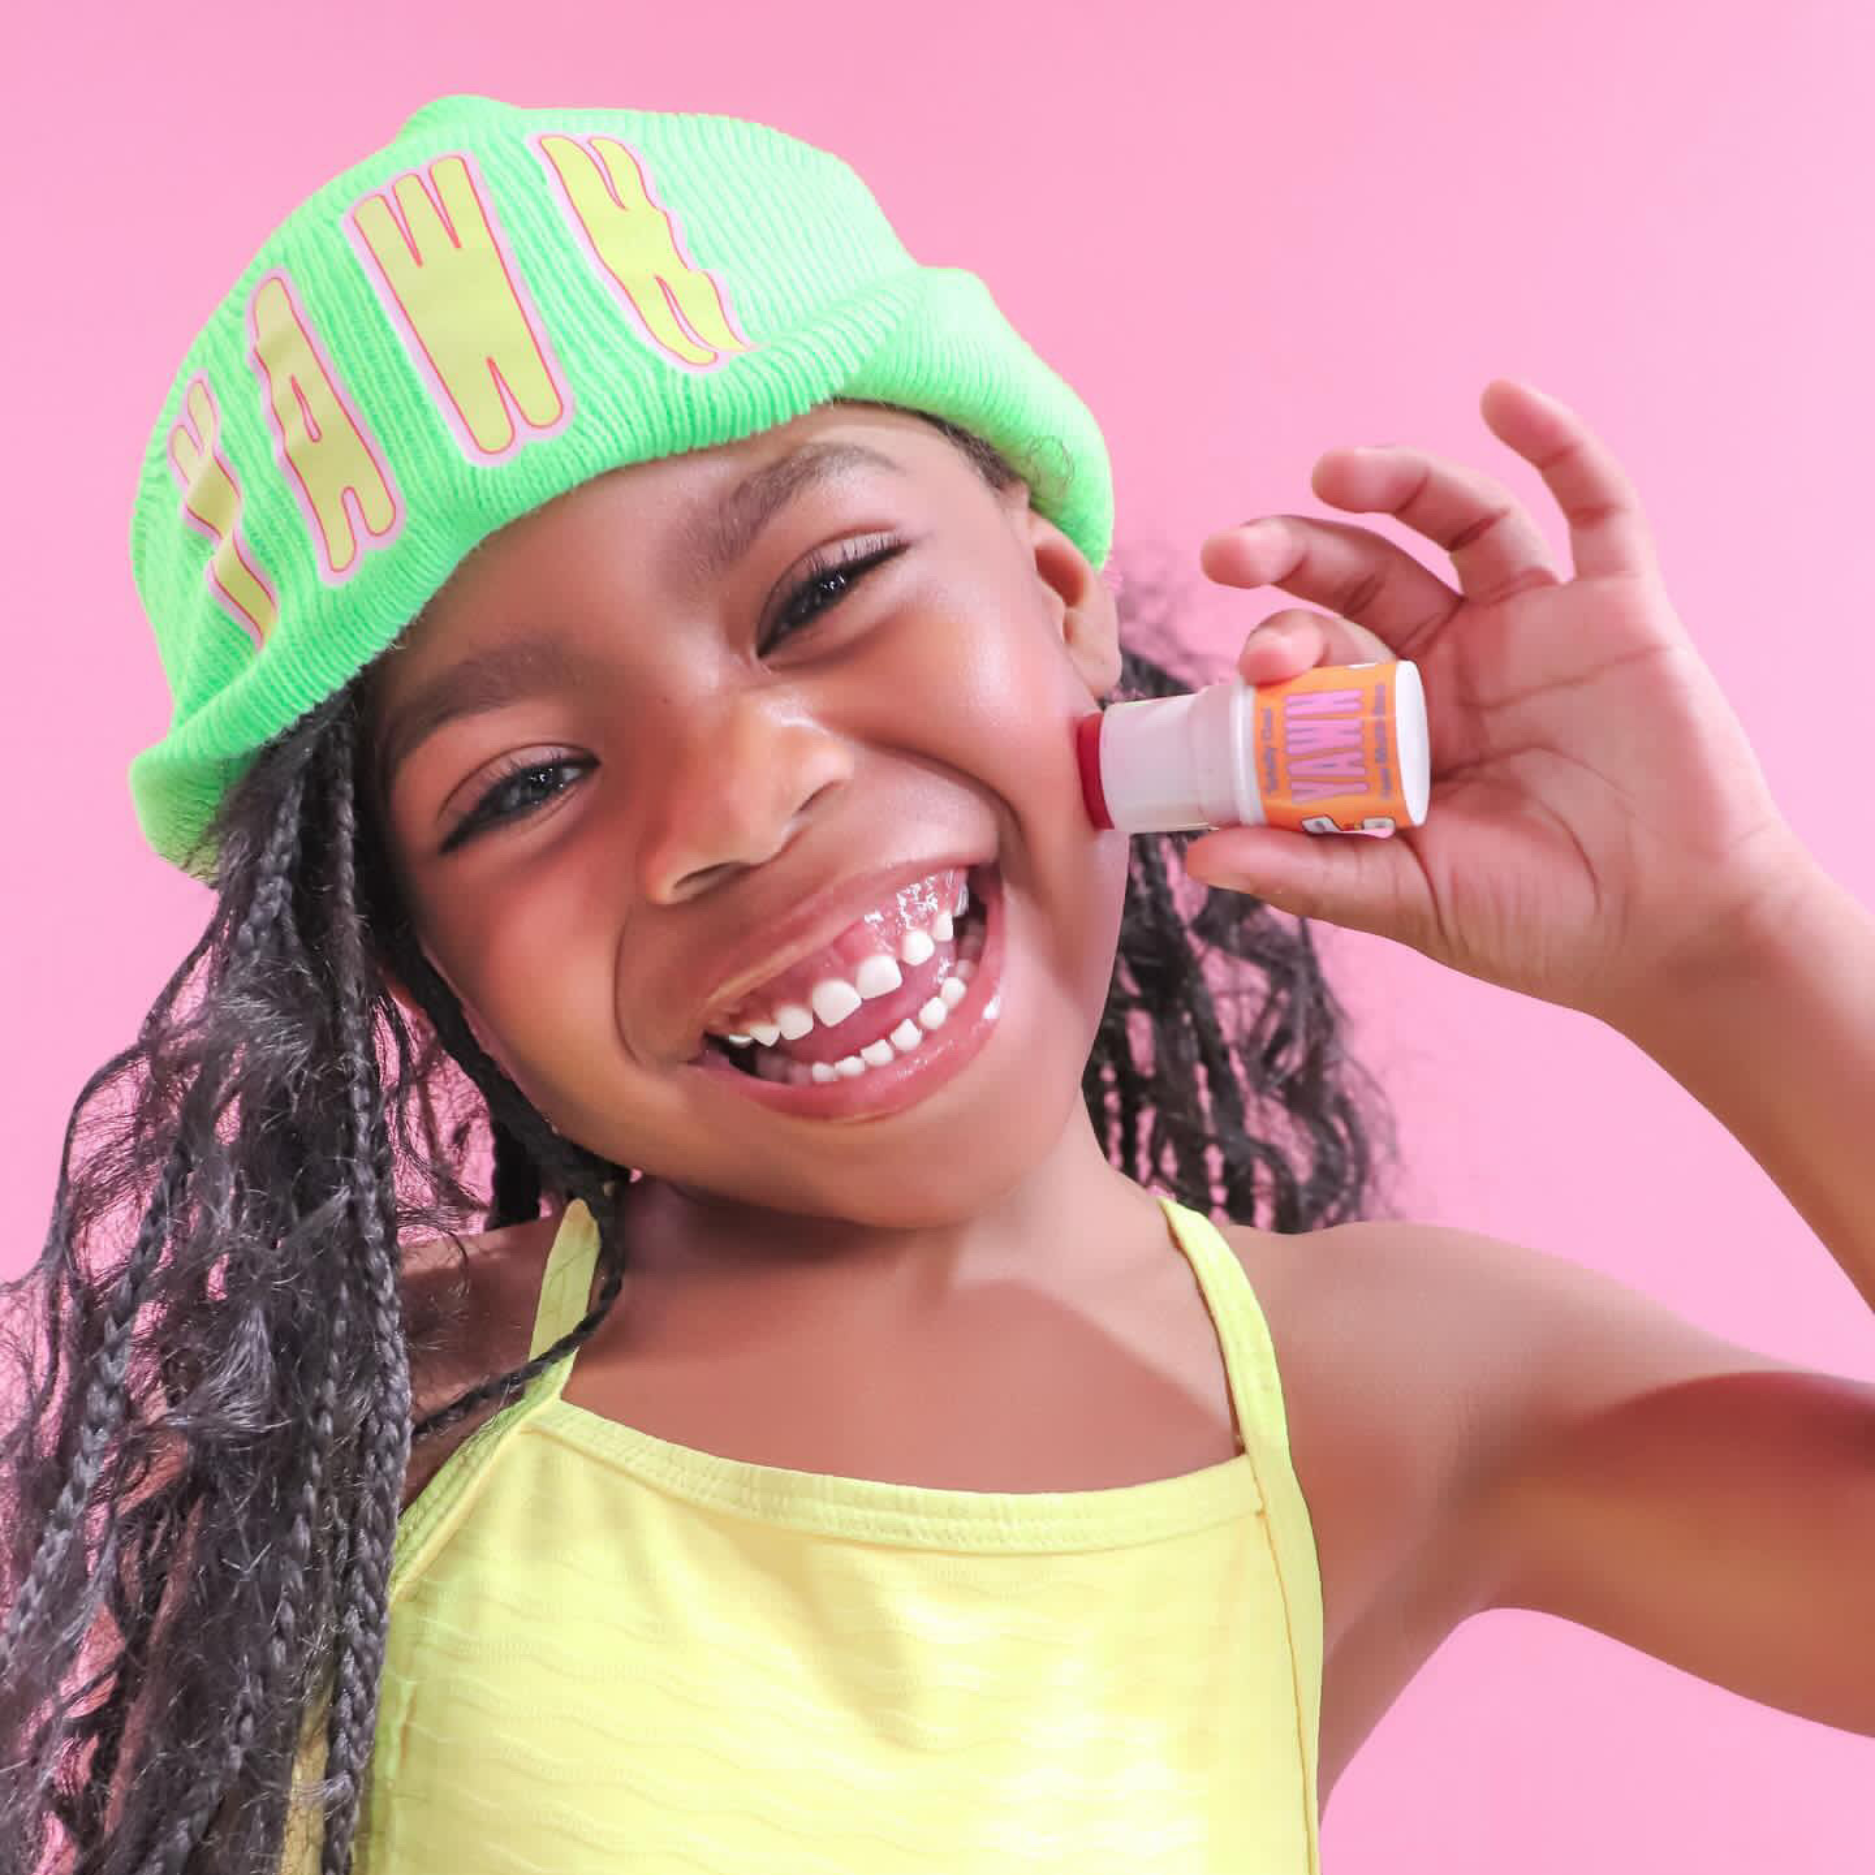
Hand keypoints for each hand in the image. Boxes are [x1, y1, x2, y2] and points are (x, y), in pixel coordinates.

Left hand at [1184, 378, 1811, 1026]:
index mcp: (1392, 723)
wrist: (1672, 933)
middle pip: (1362, 573)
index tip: (1253, 667)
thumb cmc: (1536, 923)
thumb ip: (1309, 870)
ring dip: (1395, 483)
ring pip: (1457, 522)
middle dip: (1295, 550)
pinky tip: (1506, 398)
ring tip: (1332, 472)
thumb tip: (1196, 857)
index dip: (1279, 646)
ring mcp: (1535, 627)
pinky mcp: (1619, 609)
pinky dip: (1558, 444)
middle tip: (1235, 551)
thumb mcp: (1408, 898)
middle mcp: (1454, 661)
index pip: (1317, 654)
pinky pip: (1596, 507)